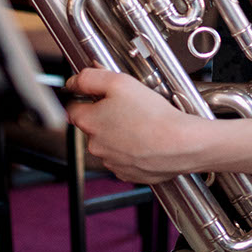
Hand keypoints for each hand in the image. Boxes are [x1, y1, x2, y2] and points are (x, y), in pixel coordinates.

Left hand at [66, 67, 206, 184]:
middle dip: (106, 117)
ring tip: (142, 124)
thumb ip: (90, 78)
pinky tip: (147, 140)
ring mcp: (111, 162)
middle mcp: (96, 146)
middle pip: (93, 126)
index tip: (97, 94)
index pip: (72, 108)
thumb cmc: (152, 115)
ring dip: (120, 134)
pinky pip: (124, 159)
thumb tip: (73, 81)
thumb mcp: (118, 82)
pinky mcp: (128, 173)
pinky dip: (133, 150)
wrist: (179, 144)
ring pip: (109, 143)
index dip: (84, 98)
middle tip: (128, 107)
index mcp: (89, 123)